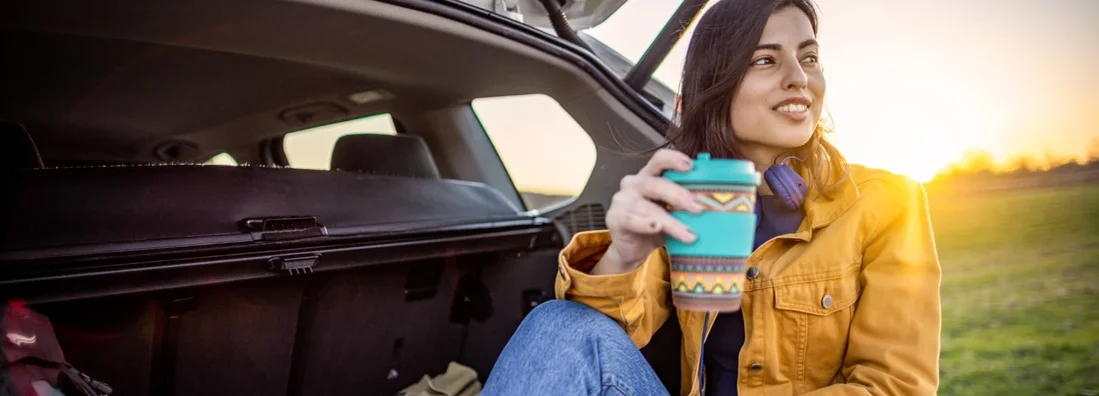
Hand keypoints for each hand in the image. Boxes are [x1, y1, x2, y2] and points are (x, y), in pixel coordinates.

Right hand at [591, 149, 702, 274]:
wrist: (633, 249)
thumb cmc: (655, 225)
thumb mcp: (673, 212)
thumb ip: (687, 204)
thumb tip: (718, 204)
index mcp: (649, 176)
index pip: (659, 159)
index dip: (674, 159)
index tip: (690, 167)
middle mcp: (634, 183)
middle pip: (655, 183)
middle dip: (678, 195)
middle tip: (698, 208)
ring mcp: (622, 200)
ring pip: (647, 207)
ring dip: (670, 221)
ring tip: (689, 234)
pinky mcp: (615, 218)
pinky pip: (631, 219)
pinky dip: (645, 224)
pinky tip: (657, 228)